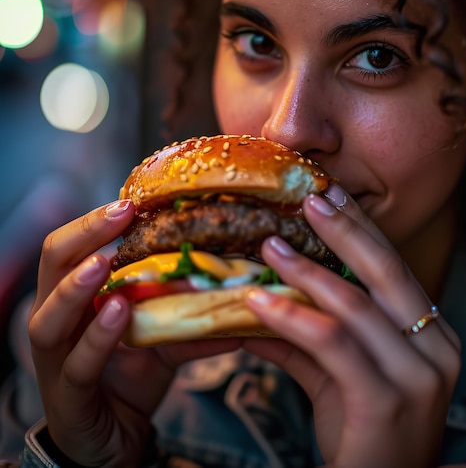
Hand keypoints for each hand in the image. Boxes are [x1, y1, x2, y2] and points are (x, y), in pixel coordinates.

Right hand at [29, 200, 242, 467]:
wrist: (112, 441)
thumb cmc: (129, 378)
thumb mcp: (163, 339)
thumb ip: (189, 317)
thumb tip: (237, 297)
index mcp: (77, 300)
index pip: (70, 248)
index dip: (93, 223)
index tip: (128, 202)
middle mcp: (58, 323)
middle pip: (51, 267)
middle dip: (84, 235)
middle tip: (120, 213)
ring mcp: (56, 361)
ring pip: (48, 318)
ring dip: (78, 288)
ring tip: (104, 263)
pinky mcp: (68, 397)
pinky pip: (78, 365)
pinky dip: (99, 338)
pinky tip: (119, 314)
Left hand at [243, 185, 460, 467]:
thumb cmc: (363, 434)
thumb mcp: (335, 376)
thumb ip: (302, 337)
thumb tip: (257, 296)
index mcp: (433, 335)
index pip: (394, 268)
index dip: (361, 228)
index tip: (332, 194)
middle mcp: (436, 349)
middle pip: (386, 271)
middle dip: (346, 229)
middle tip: (309, 198)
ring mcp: (418, 377)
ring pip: (356, 303)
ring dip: (306, 270)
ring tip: (269, 247)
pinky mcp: (387, 402)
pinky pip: (334, 343)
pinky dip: (293, 317)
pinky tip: (258, 303)